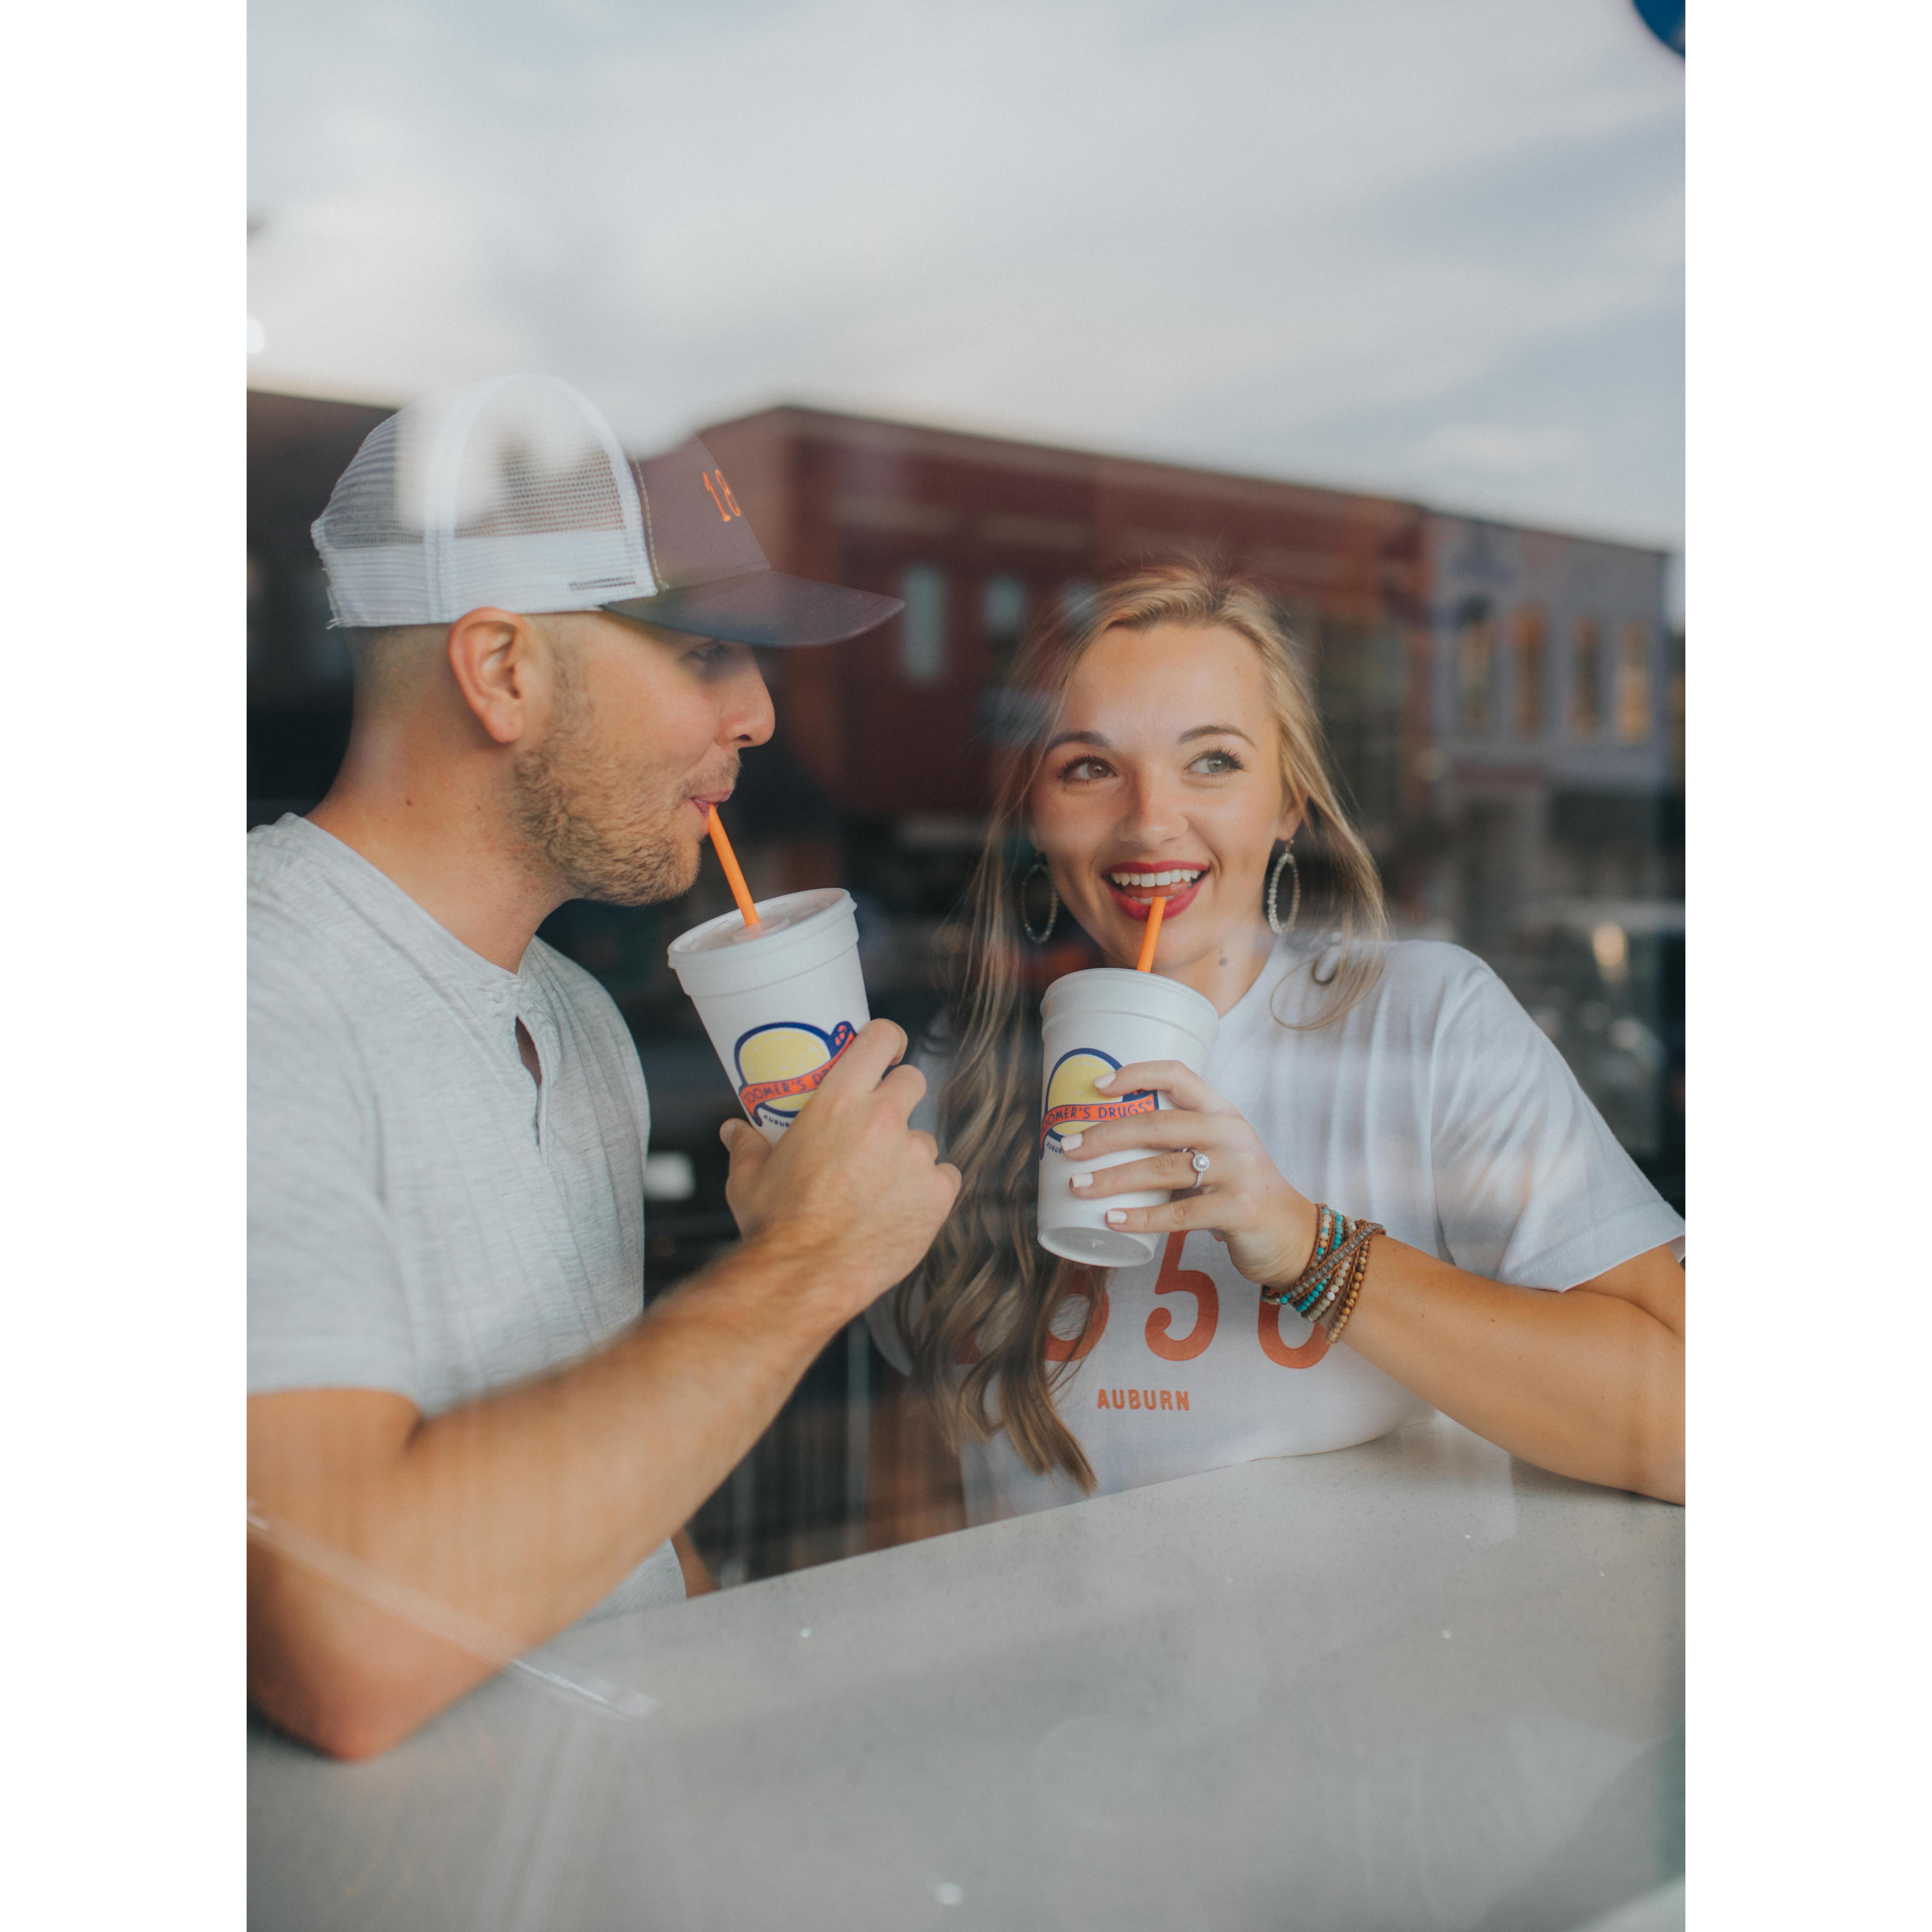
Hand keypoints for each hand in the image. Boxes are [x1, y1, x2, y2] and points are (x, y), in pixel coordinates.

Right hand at [717, 1019, 959, 1324]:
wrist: (805, 1277)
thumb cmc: (775, 1225)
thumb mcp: (749, 1177)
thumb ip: (746, 1146)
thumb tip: (733, 1130)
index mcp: (839, 1100)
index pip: (882, 1038)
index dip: (887, 1041)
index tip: (885, 1053)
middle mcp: (884, 1119)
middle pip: (913, 1081)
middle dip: (898, 1097)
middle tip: (878, 1125)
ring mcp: (915, 1156)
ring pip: (925, 1138)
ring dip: (907, 1154)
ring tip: (877, 1185)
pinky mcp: (937, 1194)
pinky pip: (944, 1177)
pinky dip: (927, 1189)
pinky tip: (900, 1207)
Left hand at [1062, 1060, 1317, 1290]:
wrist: (1292, 1235)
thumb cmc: (1238, 1191)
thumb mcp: (1217, 1154)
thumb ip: (1178, 1144)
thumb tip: (1105, 1142)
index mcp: (1222, 1112)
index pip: (1178, 1074)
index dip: (1136, 1074)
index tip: (1097, 1087)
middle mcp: (1231, 1133)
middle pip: (1159, 1124)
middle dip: (1107, 1136)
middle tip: (1070, 1148)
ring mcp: (1238, 1170)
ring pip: (1162, 1169)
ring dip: (1113, 1179)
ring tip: (1079, 1186)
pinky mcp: (1239, 1209)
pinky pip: (1180, 1213)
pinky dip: (1141, 1218)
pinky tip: (1113, 1219)